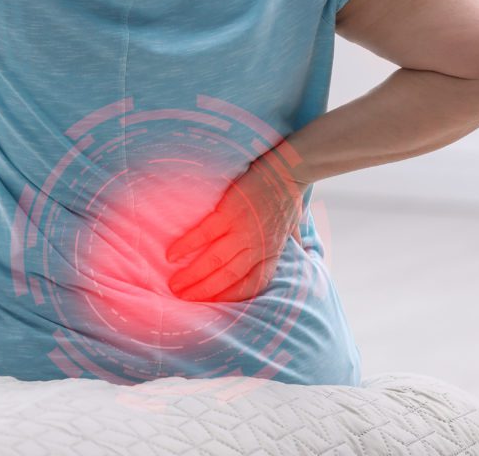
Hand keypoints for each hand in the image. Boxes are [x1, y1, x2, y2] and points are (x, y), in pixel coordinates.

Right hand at [165, 152, 306, 302]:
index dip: (231, 297)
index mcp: (271, 253)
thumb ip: (293, 243)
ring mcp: (242, 231)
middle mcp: (257, 247)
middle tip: (181, 299)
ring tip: (174, 285)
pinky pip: (205, 234)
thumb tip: (306, 253)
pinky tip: (172, 254)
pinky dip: (187, 245)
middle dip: (204, 292)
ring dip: (193, 276)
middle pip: (228, 277)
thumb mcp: (294, 227)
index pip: (252, 284)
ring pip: (215, 261)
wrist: (287, 171)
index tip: (212, 306)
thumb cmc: (288, 197)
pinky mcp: (229, 213)